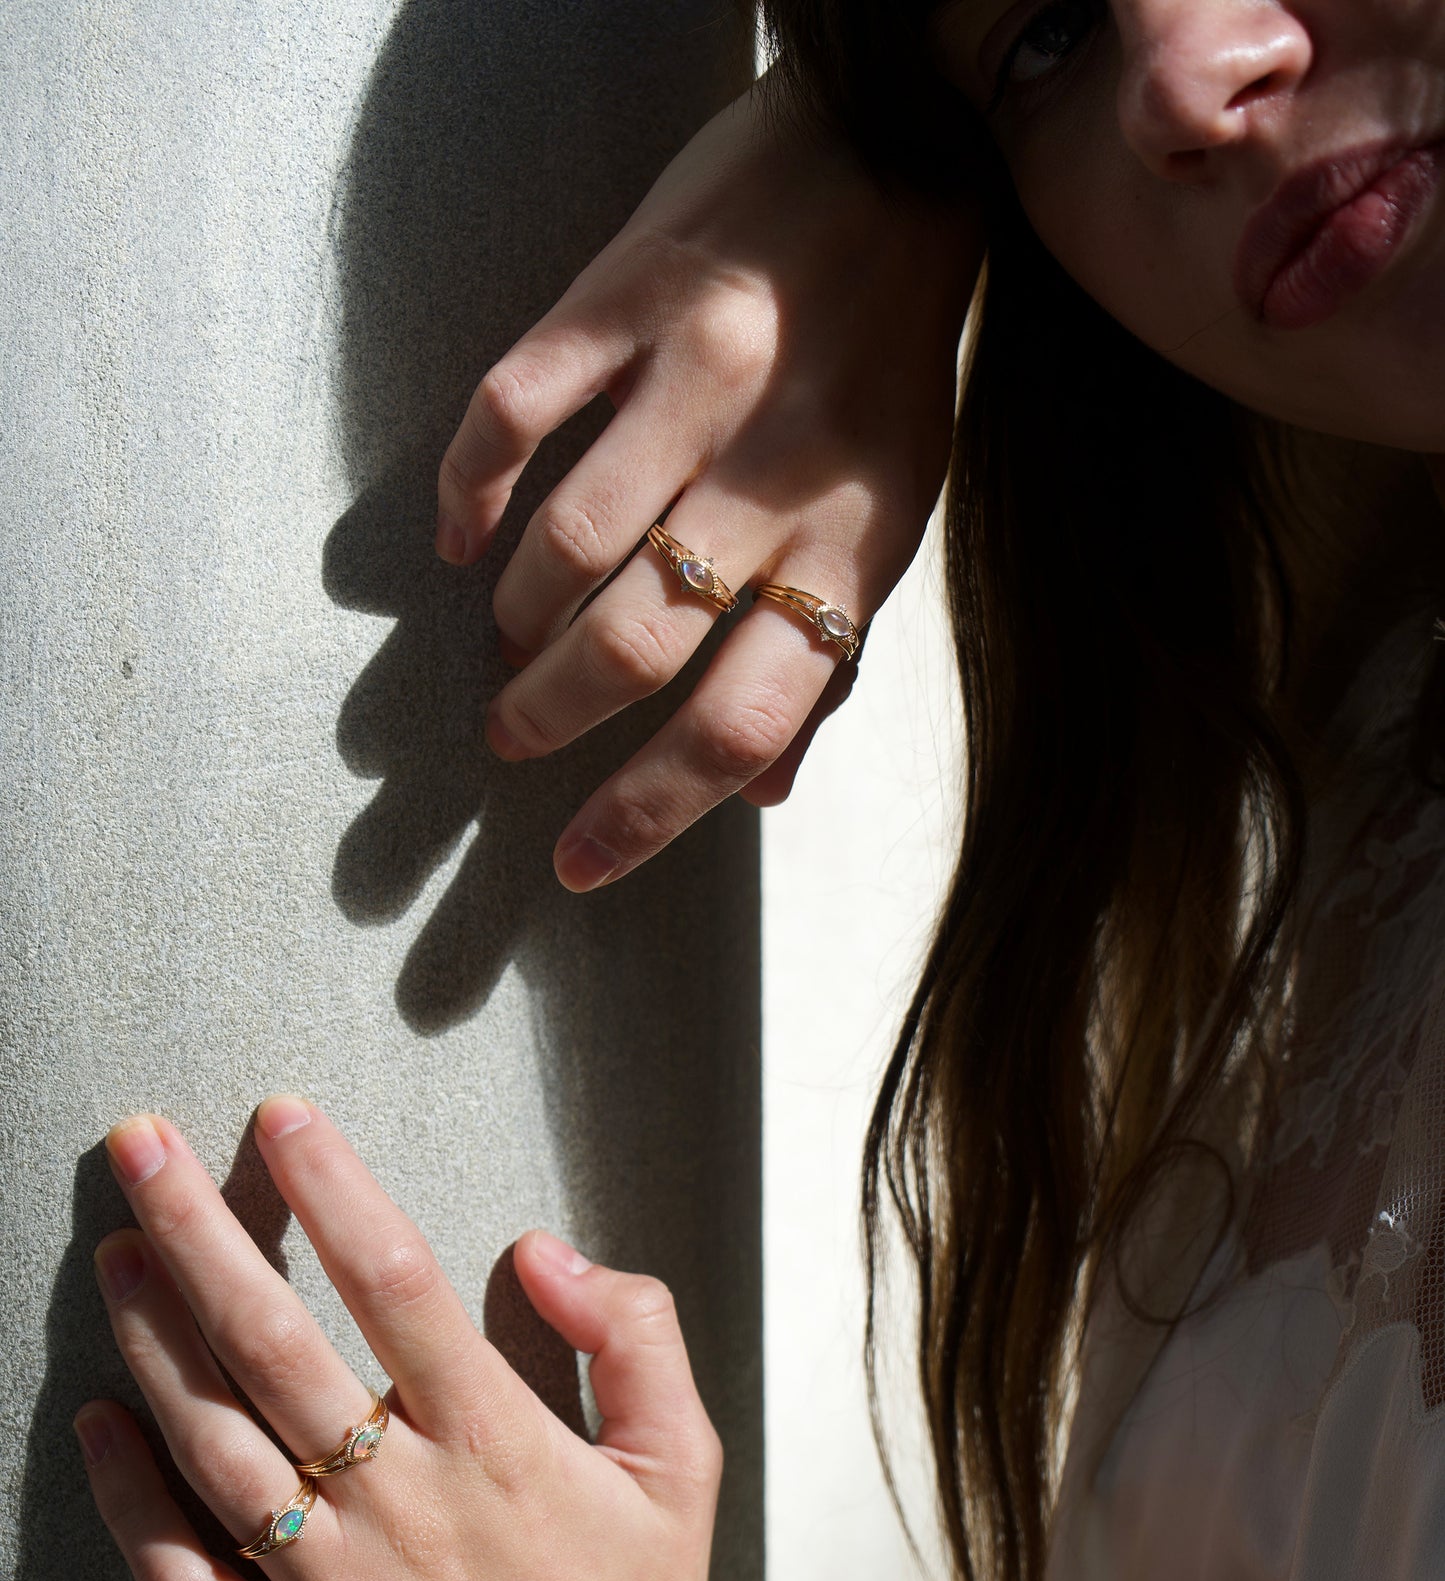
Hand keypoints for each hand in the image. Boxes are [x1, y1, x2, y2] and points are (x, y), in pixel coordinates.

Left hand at [76, 1100, 734, 1580]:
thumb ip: (632, 1334)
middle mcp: (408, 1511)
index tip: (279, 1116)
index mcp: (502, 1448)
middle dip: (198, 1232)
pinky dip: (131, 1505)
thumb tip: (538, 1247)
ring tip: (113, 1257)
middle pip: (276, 1345)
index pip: (397, 1284)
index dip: (334, 1188)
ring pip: (217, 1449)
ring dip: (153, 1344)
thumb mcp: (682, 1466)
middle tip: (138, 1146)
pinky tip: (97, 1429)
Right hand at [437, 78, 979, 890]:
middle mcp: (775, 471)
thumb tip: (760, 793)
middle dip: (551, 720)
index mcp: (851, 547)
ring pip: (568, 545)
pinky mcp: (624, 295)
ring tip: (505, 647)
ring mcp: (696, 377)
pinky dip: (471, 493)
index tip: (579, 865)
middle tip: (510, 738)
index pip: (740, 726)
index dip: (646, 816)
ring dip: (517, 622)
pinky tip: (466, 540)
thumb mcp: (893, 516)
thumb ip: (828, 653)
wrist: (891, 155)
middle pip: (635, 649)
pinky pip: (515, 410)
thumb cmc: (886, 366)